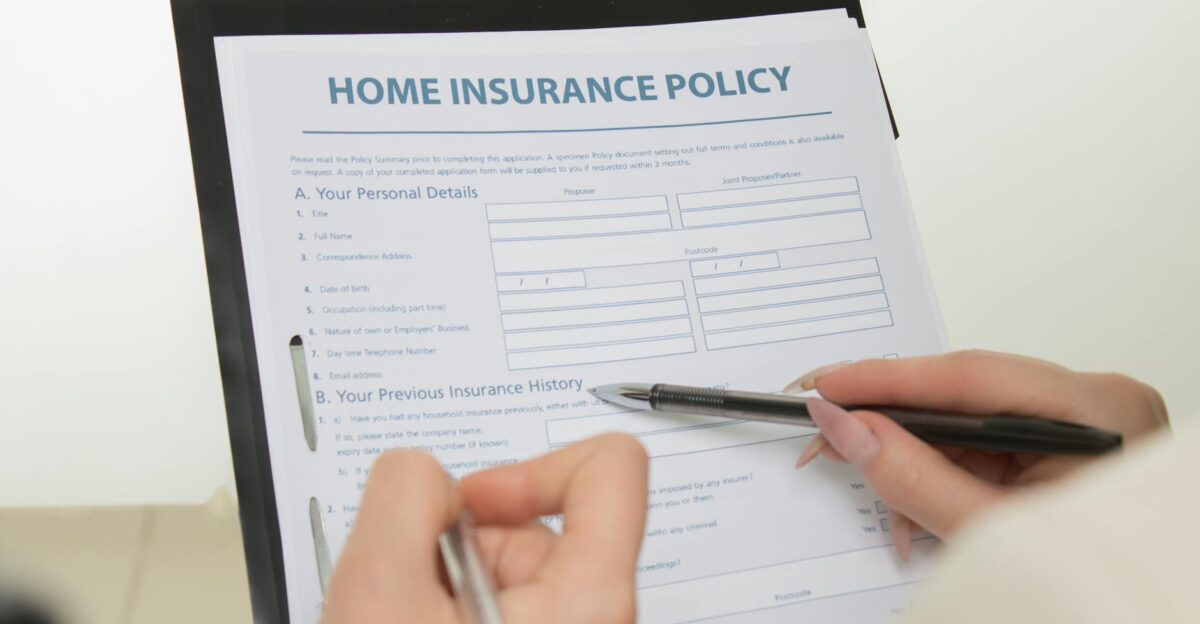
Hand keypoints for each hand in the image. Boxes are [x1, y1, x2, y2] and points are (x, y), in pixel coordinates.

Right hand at [322, 433, 647, 623]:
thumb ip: (403, 494)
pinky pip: (498, 601)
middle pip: (539, 519)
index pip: (612, 467)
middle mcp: (595, 616)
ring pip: (509, 566)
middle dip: (460, 539)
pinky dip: (447, 606)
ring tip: (406, 618)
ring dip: (444, 580)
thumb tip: (418, 473)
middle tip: (410, 591)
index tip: (475, 497)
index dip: (531, 465)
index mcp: (590, 599)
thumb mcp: (379, 593)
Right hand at [785, 350, 1167, 558]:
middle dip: (892, 422)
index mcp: (1094, 409)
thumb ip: (915, 478)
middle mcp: (1092, 404)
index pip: (969, 375)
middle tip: (828, 427)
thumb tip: (850, 430)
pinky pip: (987, 451)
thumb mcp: (993, 532)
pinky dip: (946, 478)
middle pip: (965, 396)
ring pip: (969, 425)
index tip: (827, 386)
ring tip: (879, 495)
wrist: (1140, 614)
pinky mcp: (1063, 452)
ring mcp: (1079, 427)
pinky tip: (919, 511)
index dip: (886, 378)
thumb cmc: (1097, 585)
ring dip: (915, 460)